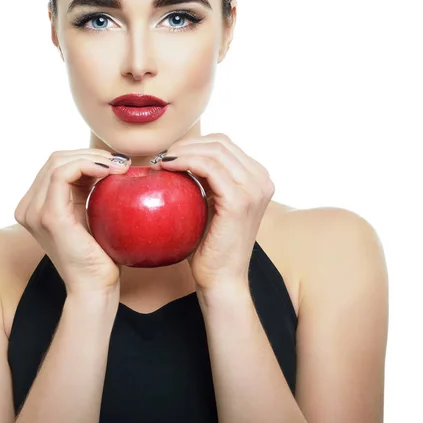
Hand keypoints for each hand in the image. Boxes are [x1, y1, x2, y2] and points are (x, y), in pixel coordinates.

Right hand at [14, 149, 130, 298]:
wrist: (95, 287)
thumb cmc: (99, 253)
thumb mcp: (90, 212)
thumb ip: (87, 188)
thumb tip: (108, 161)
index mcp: (35, 205)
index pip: (57, 164)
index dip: (86, 156)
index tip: (115, 163)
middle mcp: (28, 207)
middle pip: (56, 158)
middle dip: (90, 154)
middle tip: (120, 163)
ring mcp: (34, 211)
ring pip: (59, 161)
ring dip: (92, 157)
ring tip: (119, 167)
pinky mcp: (48, 215)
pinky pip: (62, 173)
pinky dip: (87, 165)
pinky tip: (110, 172)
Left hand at [150, 133, 274, 293]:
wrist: (221, 280)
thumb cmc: (211, 244)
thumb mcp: (212, 202)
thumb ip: (207, 178)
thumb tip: (180, 154)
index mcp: (258, 178)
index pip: (224, 143)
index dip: (194, 143)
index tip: (169, 154)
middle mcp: (262, 180)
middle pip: (220, 143)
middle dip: (186, 144)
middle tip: (162, 156)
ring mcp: (254, 190)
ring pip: (214, 151)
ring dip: (182, 151)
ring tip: (161, 162)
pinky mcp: (239, 201)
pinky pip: (209, 167)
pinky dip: (185, 162)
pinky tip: (167, 167)